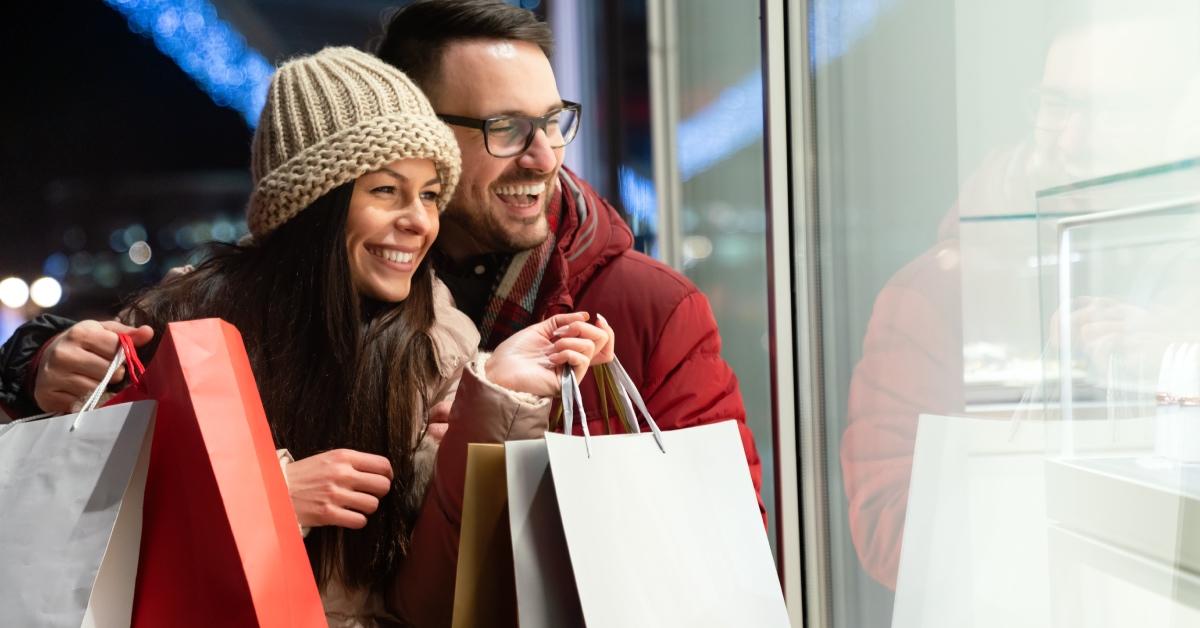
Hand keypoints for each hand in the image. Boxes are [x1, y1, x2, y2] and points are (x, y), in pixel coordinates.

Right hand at [34, 320, 154, 412]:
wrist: (47, 357)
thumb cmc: (82, 344)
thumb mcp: (102, 332)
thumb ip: (126, 333)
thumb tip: (148, 332)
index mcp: (79, 334)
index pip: (117, 349)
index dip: (122, 354)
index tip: (116, 355)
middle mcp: (63, 354)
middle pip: (109, 372)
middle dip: (114, 374)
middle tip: (104, 370)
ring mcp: (53, 376)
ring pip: (96, 390)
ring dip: (101, 388)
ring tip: (92, 379)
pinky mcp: (48, 395)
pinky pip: (81, 404)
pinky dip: (85, 400)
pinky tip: (79, 390)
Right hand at [284, 448, 392, 528]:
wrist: (277, 489)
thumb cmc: (305, 475)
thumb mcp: (328, 458)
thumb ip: (351, 462)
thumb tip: (379, 471)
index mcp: (343, 457)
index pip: (382, 465)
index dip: (388, 475)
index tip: (384, 480)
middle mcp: (342, 474)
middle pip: (383, 486)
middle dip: (380, 493)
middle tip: (370, 494)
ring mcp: (335, 494)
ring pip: (373, 505)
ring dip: (367, 508)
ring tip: (356, 506)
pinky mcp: (328, 513)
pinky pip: (359, 521)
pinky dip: (357, 520)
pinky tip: (348, 516)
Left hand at [485, 312, 615, 396]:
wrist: (500, 368)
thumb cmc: (516, 351)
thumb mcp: (543, 328)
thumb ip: (564, 321)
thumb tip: (586, 315)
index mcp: (570, 349)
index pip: (602, 342)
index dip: (605, 328)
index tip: (596, 318)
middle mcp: (574, 361)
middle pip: (602, 342)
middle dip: (583, 328)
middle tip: (562, 333)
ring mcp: (572, 372)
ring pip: (590, 347)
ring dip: (568, 341)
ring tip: (551, 348)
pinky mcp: (568, 382)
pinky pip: (581, 360)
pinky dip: (567, 352)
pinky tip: (551, 358)